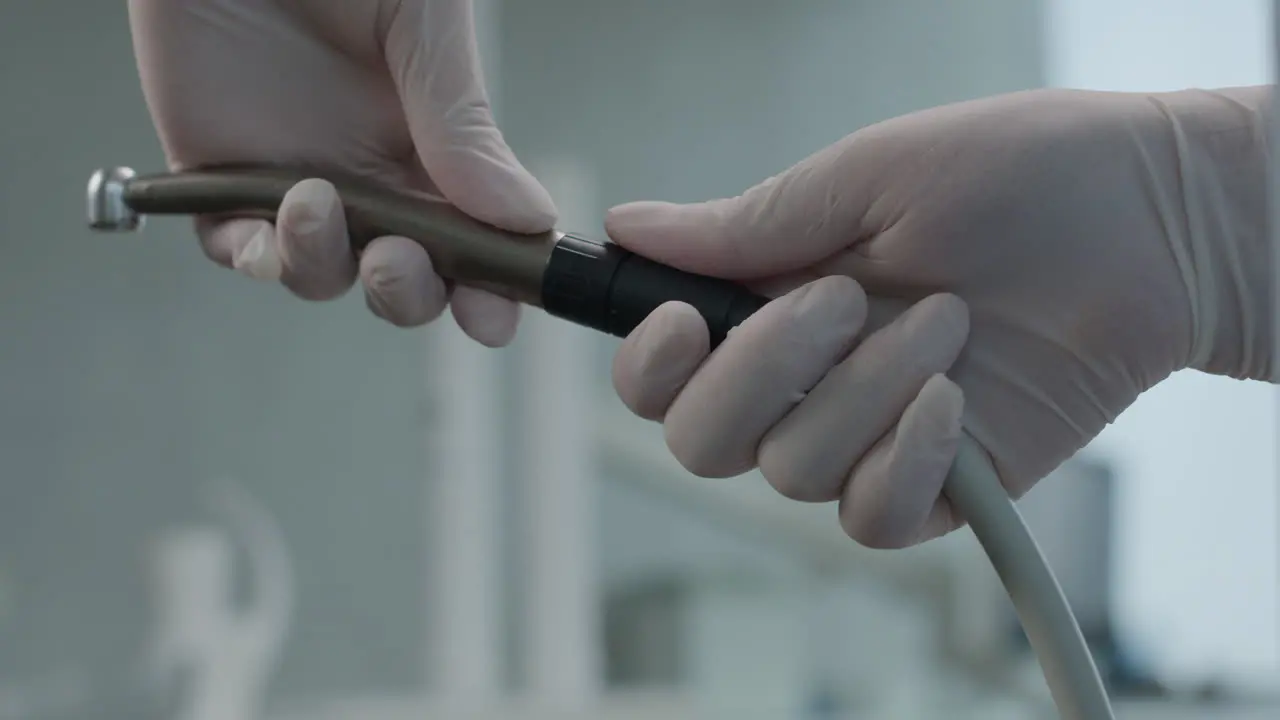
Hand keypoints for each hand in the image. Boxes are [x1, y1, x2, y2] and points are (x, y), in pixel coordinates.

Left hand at [128, 0, 556, 345]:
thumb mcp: (424, 26)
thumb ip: (463, 126)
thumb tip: (527, 220)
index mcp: (434, 147)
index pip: (474, 242)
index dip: (489, 290)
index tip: (497, 313)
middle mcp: (373, 178)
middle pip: (404, 279)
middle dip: (412, 293)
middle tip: (405, 262)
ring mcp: (300, 183)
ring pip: (325, 276)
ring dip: (330, 268)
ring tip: (319, 204)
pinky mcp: (221, 177)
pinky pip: (239, 248)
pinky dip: (262, 252)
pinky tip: (283, 208)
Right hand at [605, 87, 1269, 547]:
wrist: (1146, 221)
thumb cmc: (1015, 175)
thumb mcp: (868, 177)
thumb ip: (750, 223)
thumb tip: (633, 224)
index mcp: (769, 302)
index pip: (662, 374)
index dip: (652, 365)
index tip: (687, 318)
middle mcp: (803, 379)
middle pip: (702, 442)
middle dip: (761, 374)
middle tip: (844, 300)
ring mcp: (866, 437)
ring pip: (791, 472)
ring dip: (863, 393)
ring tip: (947, 321)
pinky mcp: (935, 486)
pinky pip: (870, 518)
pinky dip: (900, 463)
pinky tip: (950, 402)